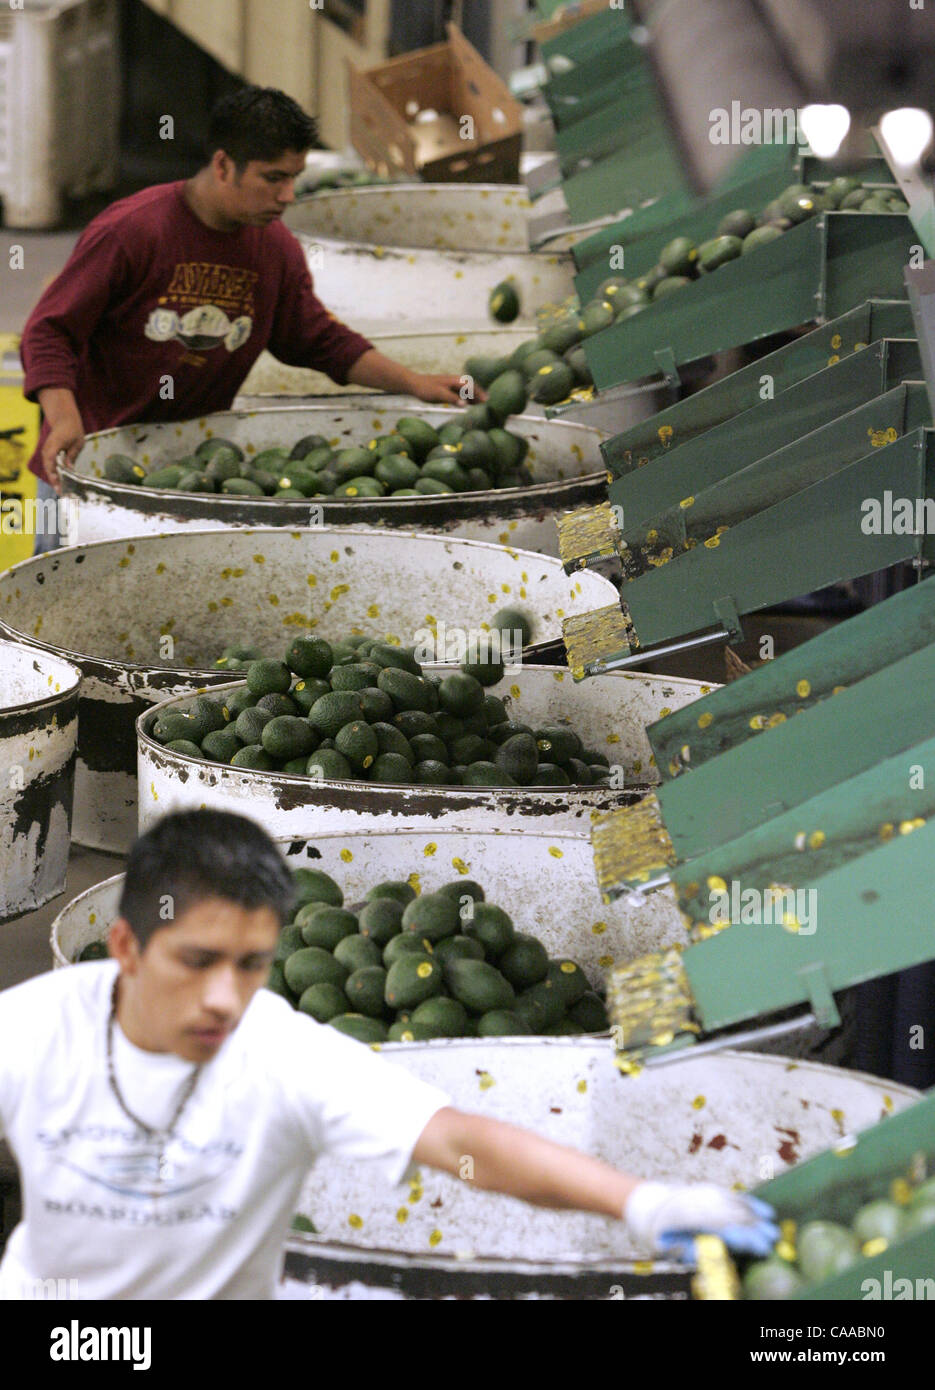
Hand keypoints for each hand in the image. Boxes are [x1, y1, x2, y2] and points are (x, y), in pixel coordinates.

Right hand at [38, 390, 83, 493]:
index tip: (60, 488)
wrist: (64, 420)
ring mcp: (46, 453)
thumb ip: (72, 455)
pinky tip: (63, 482)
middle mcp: (47, 451)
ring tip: (64, 492)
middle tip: (63, 495)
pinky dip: (56, 475)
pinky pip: (51, 467)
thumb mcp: (77, 443)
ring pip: (49, 470)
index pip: (51, 465)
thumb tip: (69, 469)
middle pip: (49, 470)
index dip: (55, 477)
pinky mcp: (49, 454)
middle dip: (55, 483)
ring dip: (55, 480)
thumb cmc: (72, 430)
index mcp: (53, 448)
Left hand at [408, 373, 487, 406]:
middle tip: (487, 403)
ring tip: (481, 404)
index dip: (480, 393)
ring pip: (466, 390)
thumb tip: (465, 404)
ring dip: (473, 396)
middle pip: (471, 387)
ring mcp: (451, 384)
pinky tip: (467, 403)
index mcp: (456, 381)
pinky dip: (466, 397)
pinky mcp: (447, 388)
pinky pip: (460, 392)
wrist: (414, 384)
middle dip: (479, 394)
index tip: (487, 400)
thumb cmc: (426, 389)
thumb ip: (452, 399)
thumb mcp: (439, 395)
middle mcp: (456, 381)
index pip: (472, 387)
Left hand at [624, 1181, 778, 1258]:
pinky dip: (749, 1203)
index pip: (723, 1228)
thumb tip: (710, 1254)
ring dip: (755, 1216)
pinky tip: (764, 1212)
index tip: (760, 1246)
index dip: (744, 1238)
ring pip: (734, 1203)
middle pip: (732, 1215)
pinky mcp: (708, 1190)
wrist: (647, 1203)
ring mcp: (705, 1194)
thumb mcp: (668, 1246)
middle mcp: (700, 1203)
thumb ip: (690, 1251)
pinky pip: (731, 1195)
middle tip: (772, 1240)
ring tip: (772, 1228)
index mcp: (689, 1219)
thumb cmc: (659, 1231)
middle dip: (754, 1229)